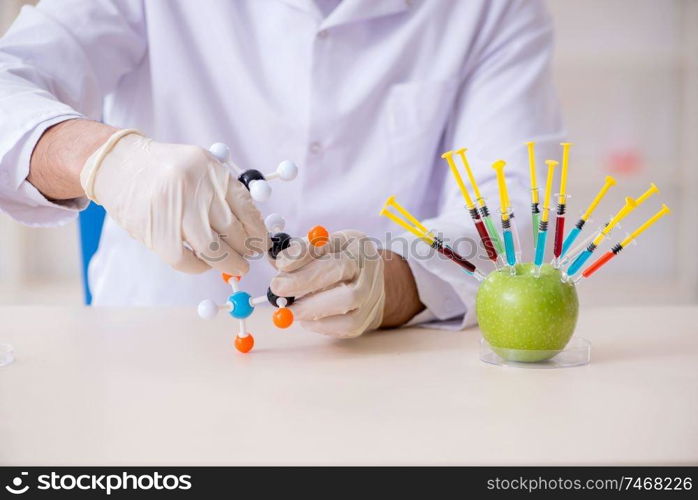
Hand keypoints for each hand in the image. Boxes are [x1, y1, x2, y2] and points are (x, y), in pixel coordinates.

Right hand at [80, 129, 267, 273]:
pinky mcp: (156, 234)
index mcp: (211, 170)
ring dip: (229, 263)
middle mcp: (195, 189)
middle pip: (232, 231)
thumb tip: (251, 230)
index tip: (261, 243)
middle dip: (246, 249)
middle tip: (249, 257)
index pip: (246, 208)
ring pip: (214, 250)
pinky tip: (204, 263)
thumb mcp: (200, 167)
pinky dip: (199, 267)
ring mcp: (175, 212)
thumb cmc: (166, 169)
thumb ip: (224, 192)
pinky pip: (186, 260)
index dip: (258, 231)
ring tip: (236, 266)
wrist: (119, 165)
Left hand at [270, 230, 423, 337]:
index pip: (331, 248)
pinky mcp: (366, 319)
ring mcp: (371, 296)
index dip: (304, 257)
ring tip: (290, 309)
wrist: (366, 283)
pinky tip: (305, 319)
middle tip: (278, 290)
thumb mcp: (321, 247)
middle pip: (342, 274)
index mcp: (357, 246)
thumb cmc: (337, 261)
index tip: (280, 265)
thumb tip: (280, 262)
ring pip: (347, 303)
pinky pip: (344, 325)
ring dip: (312, 308)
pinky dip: (320, 324)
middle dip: (306, 282)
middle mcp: (369, 269)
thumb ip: (301, 251)